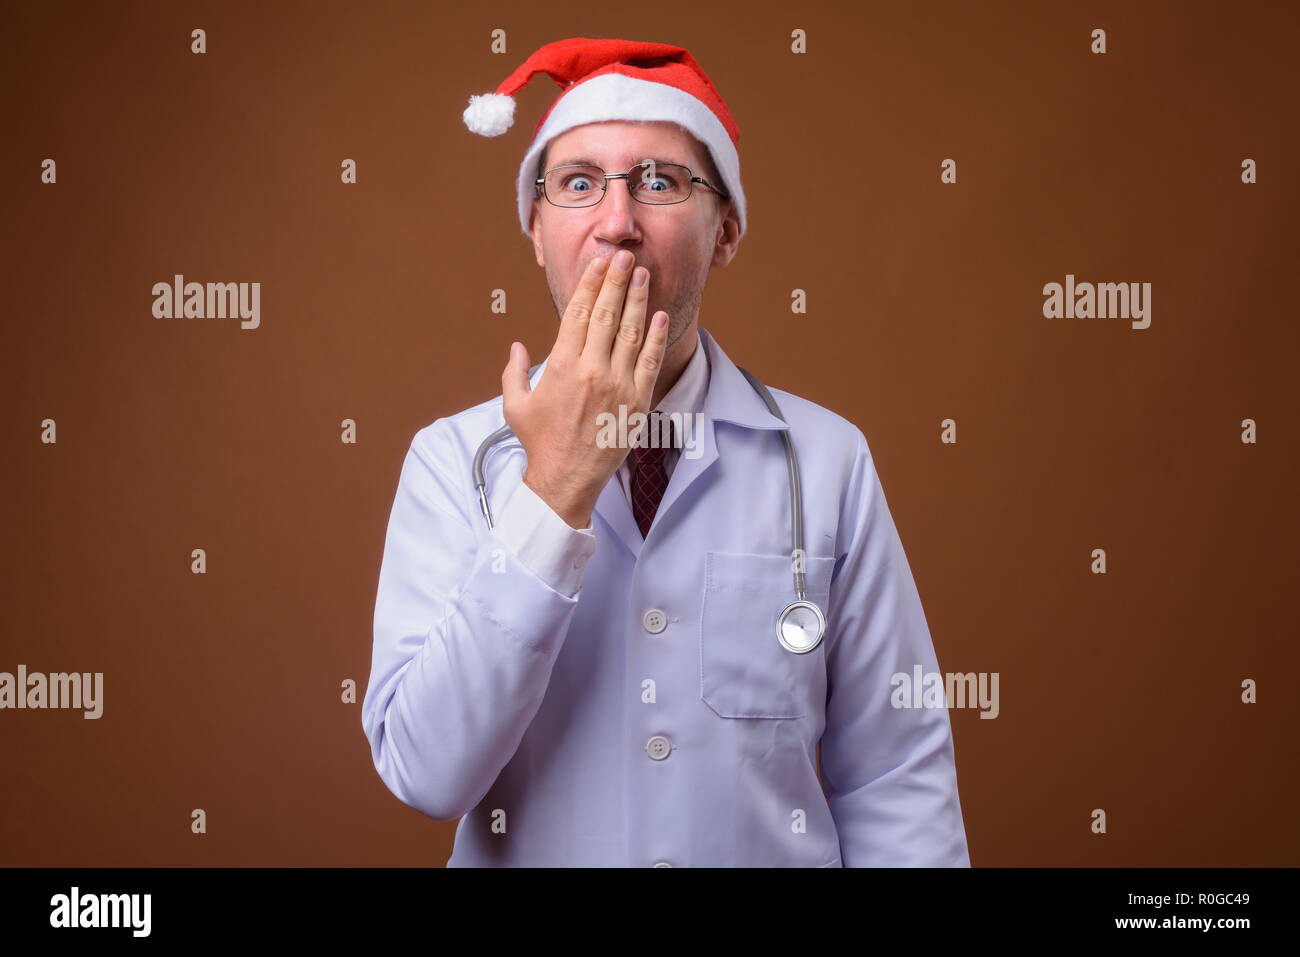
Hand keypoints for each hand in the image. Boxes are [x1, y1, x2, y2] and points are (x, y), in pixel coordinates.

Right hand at [502, 250, 668, 528]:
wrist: (566, 479)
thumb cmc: (541, 443)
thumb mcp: (516, 406)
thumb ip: (513, 372)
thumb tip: (516, 347)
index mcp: (561, 366)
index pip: (578, 313)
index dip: (589, 284)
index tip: (598, 263)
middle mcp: (591, 370)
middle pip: (606, 314)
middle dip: (616, 281)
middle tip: (624, 256)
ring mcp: (618, 385)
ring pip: (630, 332)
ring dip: (637, 299)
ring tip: (642, 274)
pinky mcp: (638, 401)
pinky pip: (649, 361)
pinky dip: (655, 336)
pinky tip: (658, 315)